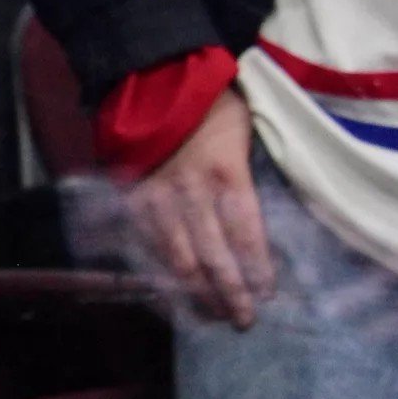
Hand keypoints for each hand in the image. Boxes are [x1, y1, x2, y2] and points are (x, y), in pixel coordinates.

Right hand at [128, 86, 274, 327]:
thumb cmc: (210, 103)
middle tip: (242, 320)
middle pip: (211, 256)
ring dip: (194, 293)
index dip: (256, 269)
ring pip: (176, 259)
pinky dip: (160, 274)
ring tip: (211, 316)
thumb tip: (262, 218)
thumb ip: (250, 172)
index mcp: (224, 173)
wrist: (149, 78)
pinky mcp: (131, 201)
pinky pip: (146, 246)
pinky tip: (172, 293)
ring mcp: (155, 200)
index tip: (266, 294)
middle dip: (228, 293)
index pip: (245, 233)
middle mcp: (189, 193)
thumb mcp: (244, 129)